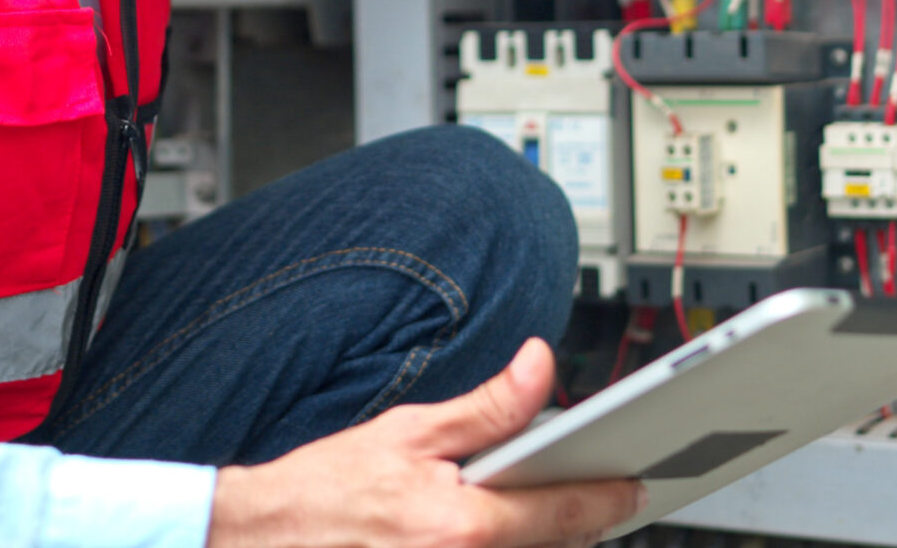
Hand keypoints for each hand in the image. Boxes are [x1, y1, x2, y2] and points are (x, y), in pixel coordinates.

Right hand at [206, 339, 642, 547]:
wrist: (259, 539)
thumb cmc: (322, 489)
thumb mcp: (407, 432)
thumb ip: (487, 406)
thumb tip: (540, 365)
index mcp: (461, 525)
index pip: (564, 512)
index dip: (611, 497)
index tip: (637, 484)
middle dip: (581, 521)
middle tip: (604, 490)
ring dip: (543, 540)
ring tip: (557, 511)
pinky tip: (496, 532)